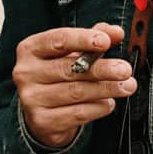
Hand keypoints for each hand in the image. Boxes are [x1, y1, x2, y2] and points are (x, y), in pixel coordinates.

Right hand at [14, 26, 137, 149]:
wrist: (42, 113)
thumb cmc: (58, 76)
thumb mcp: (71, 53)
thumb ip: (93, 39)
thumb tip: (116, 32)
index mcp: (30, 49)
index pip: (58, 40)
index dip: (83, 39)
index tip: (106, 41)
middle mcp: (26, 73)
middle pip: (69, 69)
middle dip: (102, 68)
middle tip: (125, 69)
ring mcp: (31, 99)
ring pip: (76, 92)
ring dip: (106, 89)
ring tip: (126, 86)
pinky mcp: (42, 121)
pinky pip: (77, 113)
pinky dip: (98, 108)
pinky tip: (108, 103)